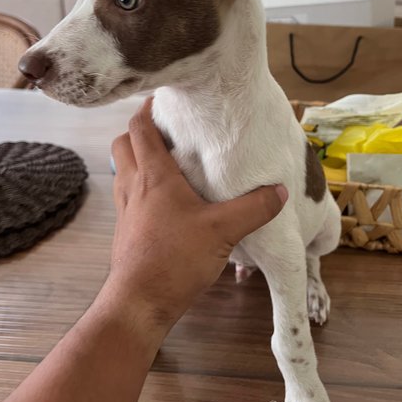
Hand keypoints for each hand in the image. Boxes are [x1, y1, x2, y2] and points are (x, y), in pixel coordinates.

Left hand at [106, 98, 287, 327]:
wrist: (138, 303)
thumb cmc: (175, 259)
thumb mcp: (223, 231)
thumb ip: (255, 208)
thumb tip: (280, 191)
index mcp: (154, 175)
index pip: (140, 128)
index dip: (148, 108)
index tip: (165, 98)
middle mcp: (133, 185)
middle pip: (123, 143)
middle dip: (139, 131)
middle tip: (166, 130)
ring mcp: (124, 208)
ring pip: (122, 169)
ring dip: (137, 158)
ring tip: (167, 161)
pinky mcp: (124, 229)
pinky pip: (127, 194)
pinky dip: (139, 186)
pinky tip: (164, 201)